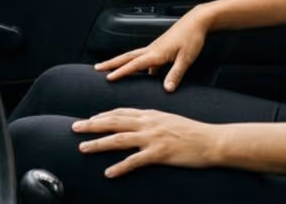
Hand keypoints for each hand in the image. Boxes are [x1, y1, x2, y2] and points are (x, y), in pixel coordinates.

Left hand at [72, 109, 220, 176]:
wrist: (211, 140)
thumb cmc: (193, 132)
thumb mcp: (170, 120)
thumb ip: (153, 121)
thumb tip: (141, 125)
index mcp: (151, 114)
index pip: (121, 112)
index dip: (103, 115)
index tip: (90, 119)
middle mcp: (148, 123)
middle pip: (113, 122)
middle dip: (92, 125)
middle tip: (74, 127)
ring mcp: (152, 138)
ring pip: (118, 139)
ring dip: (98, 144)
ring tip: (82, 148)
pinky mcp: (158, 153)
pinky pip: (134, 161)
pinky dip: (119, 167)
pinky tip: (108, 173)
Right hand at [94, 8, 210, 90]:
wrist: (197, 21)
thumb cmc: (192, 38)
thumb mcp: (186, 58)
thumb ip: (176, 74)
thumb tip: (167, 89)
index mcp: (156, 53)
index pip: (135, 64)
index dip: (121, 72)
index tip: (108, 78)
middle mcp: (152, 49)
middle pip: (127, 57)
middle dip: (111, 63)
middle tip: (97, 68)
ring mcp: (155, 47)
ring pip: (133, 56)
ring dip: (121, 62)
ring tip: (110, 69)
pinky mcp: (160, 47)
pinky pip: (144, 57)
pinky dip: (137, 64)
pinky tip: (142, 73)